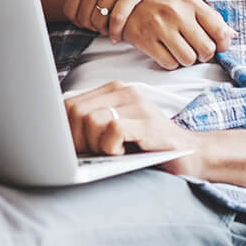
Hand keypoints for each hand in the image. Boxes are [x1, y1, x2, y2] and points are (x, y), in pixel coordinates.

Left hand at [52, 0, 181, 40]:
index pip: (70, 6)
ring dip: (102, 31)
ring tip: (108, 32)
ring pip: (100, 20)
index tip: (84, 24)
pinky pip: (118, 18)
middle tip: (98, 30)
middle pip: (83, 16)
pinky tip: (118, 36)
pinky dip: (116, 32)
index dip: (75, 20)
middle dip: (89, 28)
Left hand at [64, 81, 199, 174]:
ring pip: (91, 119)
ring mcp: (137, 104)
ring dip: (93, 145)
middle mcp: (124, 91)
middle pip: (75, 111)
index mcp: (112, 90)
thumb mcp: (113, 132)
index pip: (68, 104)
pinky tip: (121, 155)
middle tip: (92, 156)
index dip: (63, 130)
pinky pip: (113, 130)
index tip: (71, 150)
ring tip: (110, 155)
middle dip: (75, 140)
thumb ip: (90, 126)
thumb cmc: (147, 148)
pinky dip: (110, 147)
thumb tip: (55, 137)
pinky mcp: (148, 123)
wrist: (190, 155)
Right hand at [122, 0, 233, 68]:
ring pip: (188, 59)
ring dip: (187, 60)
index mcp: (190, 2)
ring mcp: (160, 27)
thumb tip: (232, 35)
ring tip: (181, 50)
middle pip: (206, 49)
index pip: (219, 30)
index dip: (223, 44)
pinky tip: (167, 52)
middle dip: (205, 54)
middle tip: (197, 50)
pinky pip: (168, 63)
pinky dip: (171, 62)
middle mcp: (177, 14)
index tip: (218, 46)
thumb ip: (209, 15)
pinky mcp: (145, 40)